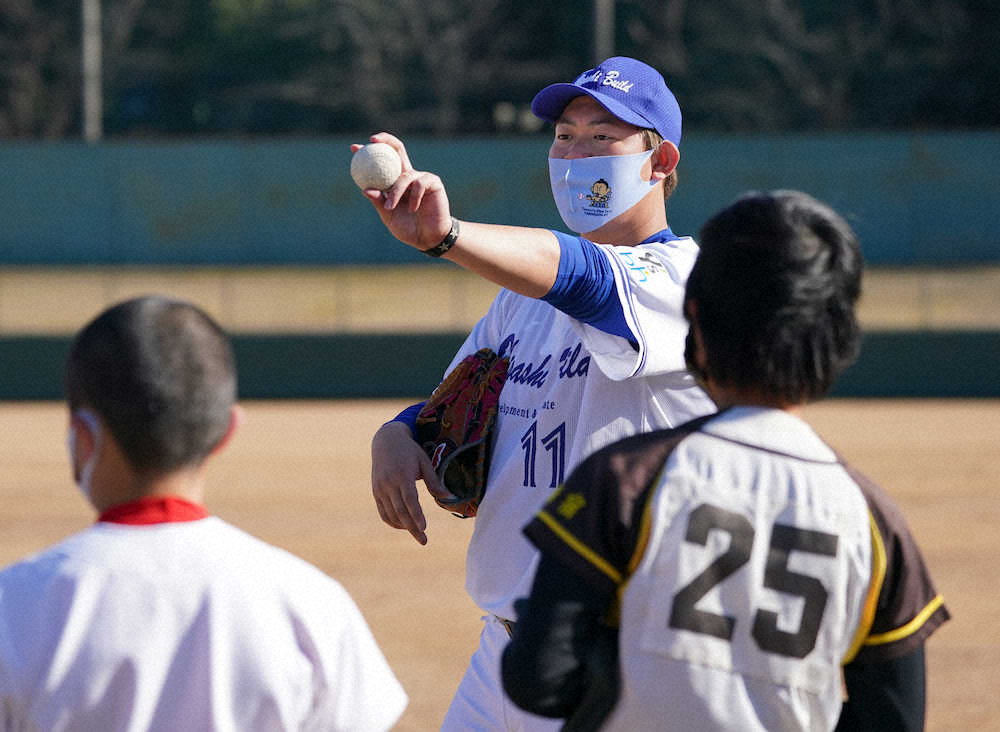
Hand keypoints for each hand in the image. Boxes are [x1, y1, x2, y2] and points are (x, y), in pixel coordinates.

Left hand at [351, 132, 453, 251]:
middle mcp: (407, 176)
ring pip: (404, 175)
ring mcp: (420, 178)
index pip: (381, 162)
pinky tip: (412, 209)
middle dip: (385, 140)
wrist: (428, 238)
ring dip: (395, 192)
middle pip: (397, 149)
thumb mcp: (387, 215)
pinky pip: (419, 184)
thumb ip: (378, 201)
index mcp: (394, 182)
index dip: (368, 152)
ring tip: (389, 208)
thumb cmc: (407, 228)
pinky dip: (413, 197)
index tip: (354, 148)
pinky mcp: (433, 183)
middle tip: (372, 141)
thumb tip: (365, 189)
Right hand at [370, 420, 446, 544]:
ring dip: (404, 526)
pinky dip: (392, 522)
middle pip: (401, 511)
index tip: (424, 528)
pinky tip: (404, 526)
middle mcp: (389, 483)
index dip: (416, 515)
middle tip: (424, 540)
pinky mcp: (376, 492)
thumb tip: (448, 497)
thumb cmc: (410, 451)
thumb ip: (434, 481)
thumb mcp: (424, 461)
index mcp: (402, 475)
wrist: (386, 440)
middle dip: (412, 528)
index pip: (410, 500)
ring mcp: (380, 488)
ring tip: (417, 533)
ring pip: (391, 514)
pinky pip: (383, 512)